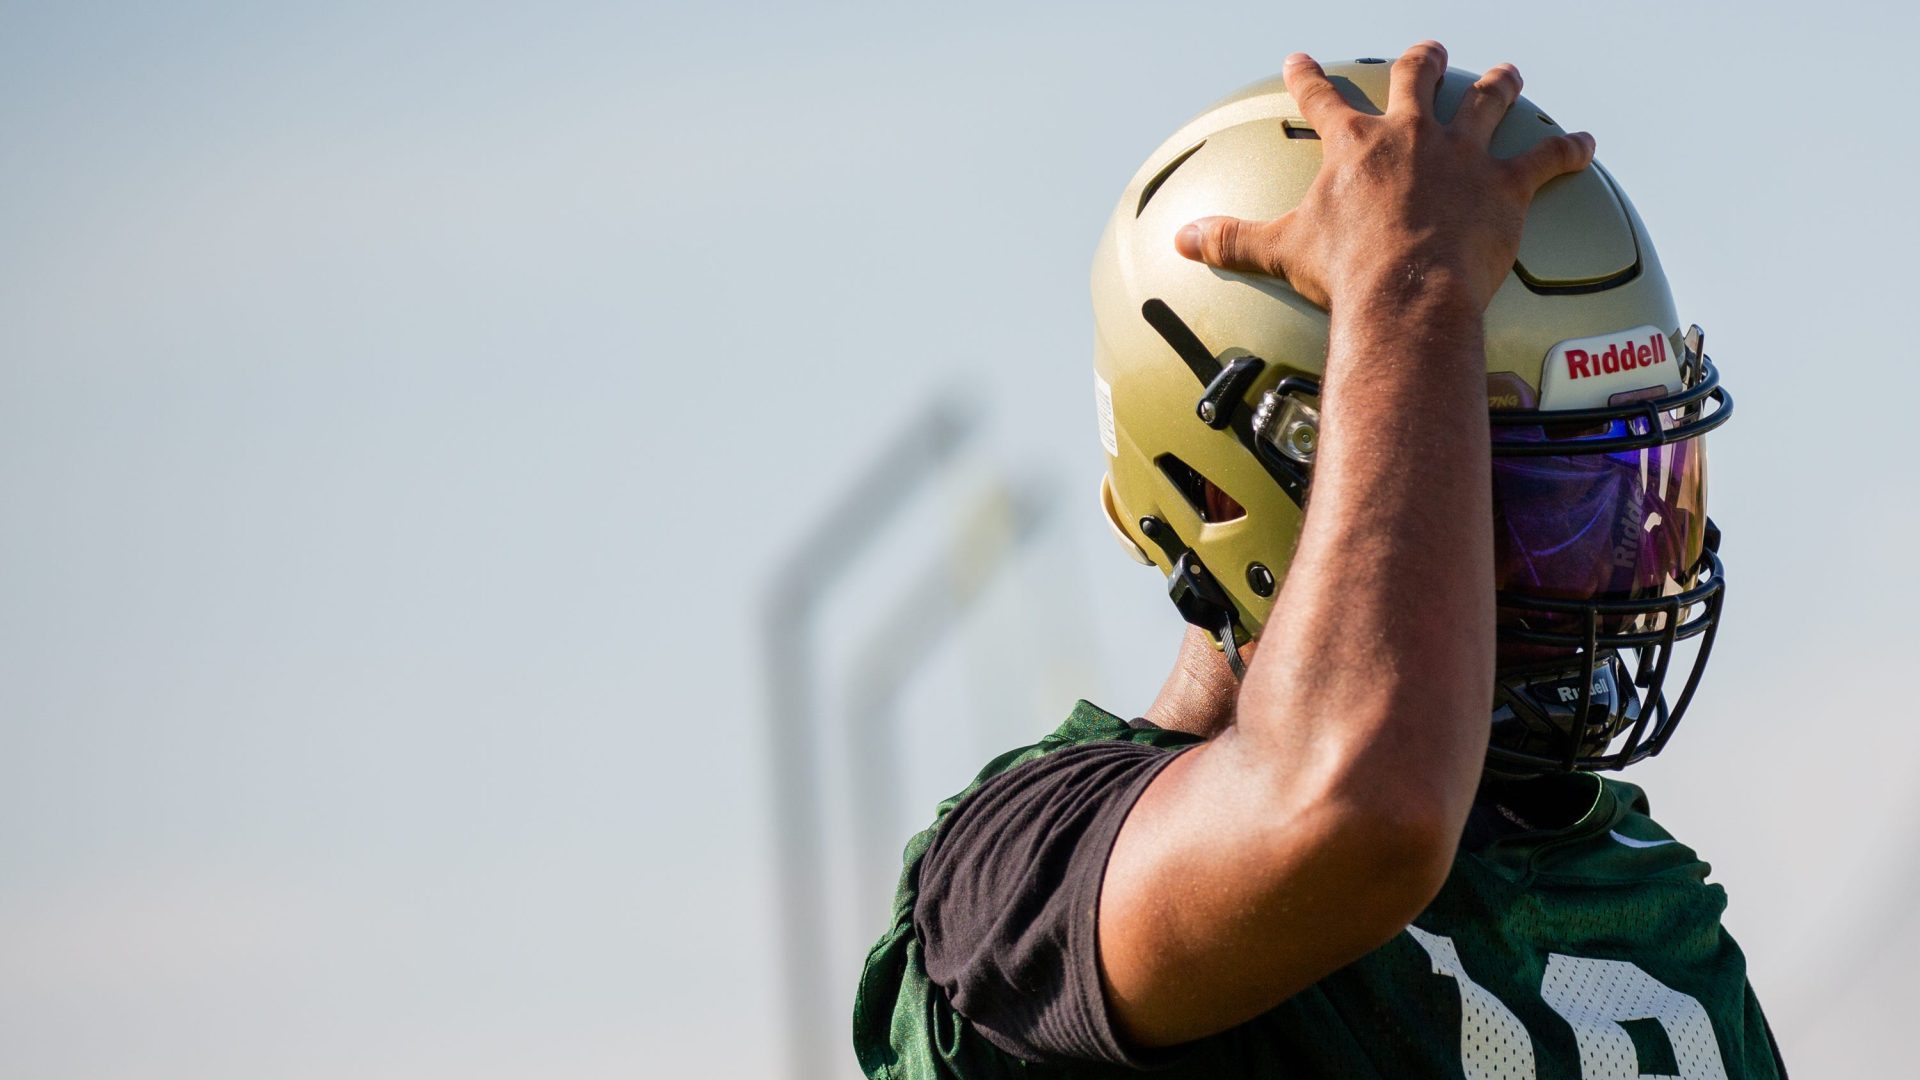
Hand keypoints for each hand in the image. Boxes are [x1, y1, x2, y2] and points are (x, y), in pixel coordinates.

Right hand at [1174, 42, 1594, 312]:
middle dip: (1423, 61)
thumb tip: (1181, 240)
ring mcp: (1461, 156)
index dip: (1308, 77)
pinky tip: (1586, 141)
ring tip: (1508, 73)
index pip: (1322, 98)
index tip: (1301, 61)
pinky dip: (1568, 149)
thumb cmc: (1343, 273)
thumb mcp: (1277, 252)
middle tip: (1428, 53)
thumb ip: (1231, 240)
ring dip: (1499, 84)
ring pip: (1487, 102)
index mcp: (1352, 147)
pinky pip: (1545, 159)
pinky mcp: (1505, 186)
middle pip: (1418, 78)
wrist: (1405, 294)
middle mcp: (1409, 135)